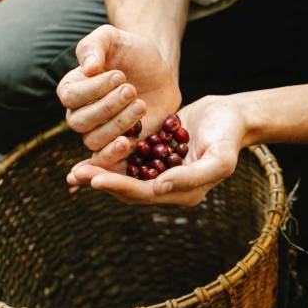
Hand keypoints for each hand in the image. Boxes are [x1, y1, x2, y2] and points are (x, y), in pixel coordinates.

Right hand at [56, 24, 180, 151]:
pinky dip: (114, 155)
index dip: (94, 89)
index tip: (120, 75)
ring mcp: (98, 132)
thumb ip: (95, 46)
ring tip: (141, 105)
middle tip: (132, 90)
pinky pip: (106, 160)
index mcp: (72, 88)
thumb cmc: (131, 52)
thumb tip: (88, 68)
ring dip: (118, 124)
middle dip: (108, 107)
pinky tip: (131, 141)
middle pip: (80, 122)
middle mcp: (79, 113)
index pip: (70, 96)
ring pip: (94, 140)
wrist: (158, 70)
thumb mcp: (113, 38)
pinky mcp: (117, 146)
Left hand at [67, 95, 247, 205]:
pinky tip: (90, 152)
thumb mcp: (219, 158)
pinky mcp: (154, 154)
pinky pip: (128, 158)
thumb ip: (192, 176)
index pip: (145, 193)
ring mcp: (160, 170)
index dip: (119, 187)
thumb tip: (159, 186)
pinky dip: (109, 157)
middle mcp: (168, 186)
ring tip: (75, 171)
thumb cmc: (229, 135)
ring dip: (101, 173)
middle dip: (102, 182)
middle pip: (129, 188)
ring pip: (125, 175)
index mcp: (183, 193)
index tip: (95, 179)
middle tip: (75, 175)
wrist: (232, 115)